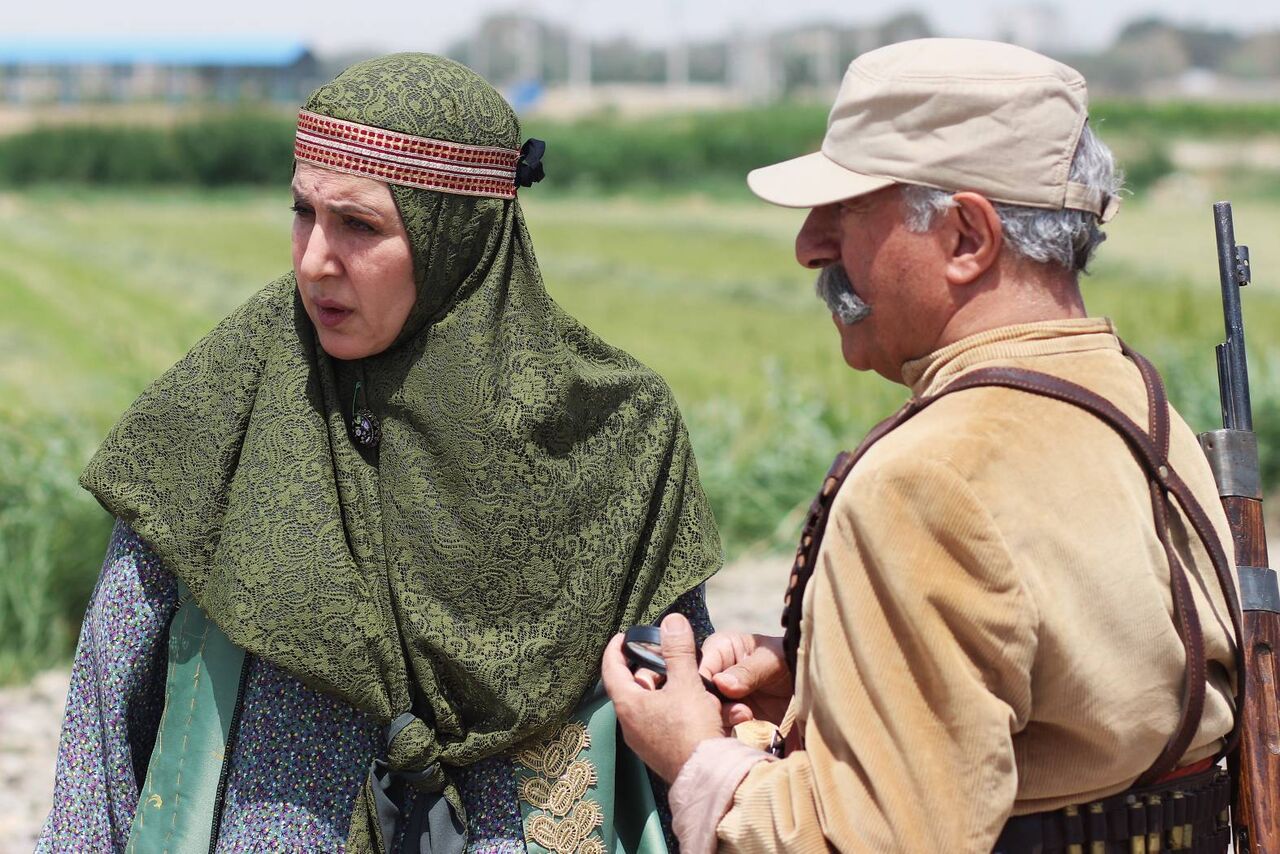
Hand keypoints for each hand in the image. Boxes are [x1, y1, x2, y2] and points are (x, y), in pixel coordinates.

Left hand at [601, 613, 726, 782]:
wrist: (708, 776)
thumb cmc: (691, 729)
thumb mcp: (686, 684)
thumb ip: (678, 652)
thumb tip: (671, 621)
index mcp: (628, 705)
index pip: (611, 670)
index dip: (615, 649)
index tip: (623, 636)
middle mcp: (631, 724)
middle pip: (635, 687)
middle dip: (652, 668)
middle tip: (666, 655)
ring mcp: (646, 741)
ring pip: (654, 704)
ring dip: (670, 688)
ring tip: (690, 678)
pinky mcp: (662, 751)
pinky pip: (666, 721)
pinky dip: (679, 708)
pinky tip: (701, 704)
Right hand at [698, 632, 792, 727]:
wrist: (807, 687)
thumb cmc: (788, 662)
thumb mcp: (772, 661)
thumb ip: (748, 670)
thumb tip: (721, 683)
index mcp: (720, 649)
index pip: (700, 667)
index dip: (704, 686)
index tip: (717, 700)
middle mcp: (716, 673)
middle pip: (700, 694)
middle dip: (716, 706)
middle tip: (741, 712)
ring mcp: (722, 698)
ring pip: (709, 713)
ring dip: (727, 719)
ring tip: (748, 716)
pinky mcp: (730, 718)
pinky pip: (722, 728)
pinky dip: (731, 732)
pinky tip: (747, 730)